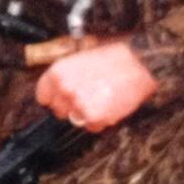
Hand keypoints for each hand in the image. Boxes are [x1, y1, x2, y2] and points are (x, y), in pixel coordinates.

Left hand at [35, 41, 155, 131]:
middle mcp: (65, 89)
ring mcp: (78, 104)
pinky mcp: (94, 116)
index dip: (55, 97)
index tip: (63, 97)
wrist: (139, 62)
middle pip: (59, 110)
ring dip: (86, 114)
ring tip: (101, 99)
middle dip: (72, 106)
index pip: (43, 96)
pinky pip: (92, 126)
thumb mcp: (81, 57)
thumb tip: (60, 87)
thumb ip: (67, 74)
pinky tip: (109, 105)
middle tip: (88, 96)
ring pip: (75, 119)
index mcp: (58, 72)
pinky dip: (101, 120)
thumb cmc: (114, 57)